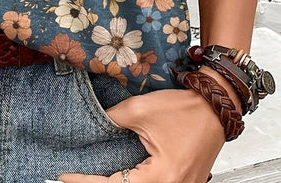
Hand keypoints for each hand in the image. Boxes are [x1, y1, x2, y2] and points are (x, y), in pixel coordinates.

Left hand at [57, 85, 226, 182]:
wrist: (215, 106)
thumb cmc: (185, 108)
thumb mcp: (140, 110)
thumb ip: (112, 120)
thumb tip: (94, 124)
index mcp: (163, 177)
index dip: (87, 182)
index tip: (65, 175)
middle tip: (76, 177)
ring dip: (118, 182)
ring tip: (92, 175)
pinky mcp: (184, 182)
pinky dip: (133, 180)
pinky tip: (118, 174)